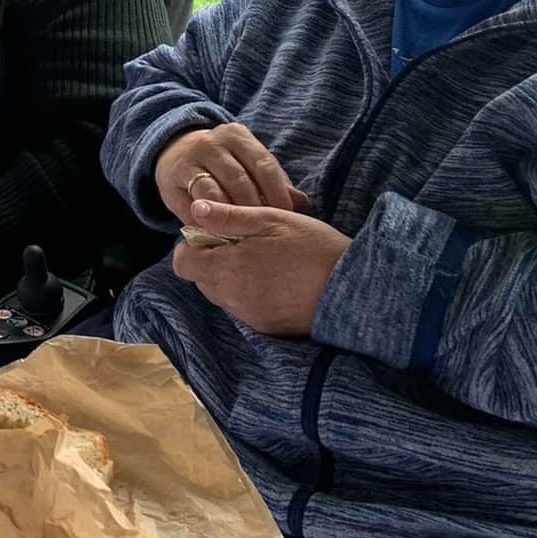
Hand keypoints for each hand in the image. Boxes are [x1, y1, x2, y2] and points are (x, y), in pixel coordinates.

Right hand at [155, 123, 306, 224]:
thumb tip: (301, 202)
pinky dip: (208, 223)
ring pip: (215, 195)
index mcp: (237, 136)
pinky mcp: (172, 181)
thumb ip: (272, 181)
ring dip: (230, 220)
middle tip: (265, 233)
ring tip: (243, 237)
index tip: (286, 218)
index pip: (263, 165)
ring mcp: (190, 161)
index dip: (277, 194)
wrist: (175, 150)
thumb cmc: (223, 163)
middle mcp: (212, 144)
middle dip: (255, 210)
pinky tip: (219, 235)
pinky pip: (193, 207)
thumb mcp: (246, 162)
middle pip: (240, 181)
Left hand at [171, 199, 349, 337]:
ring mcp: (249, 316)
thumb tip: (196, 210)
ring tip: (264, 260)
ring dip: (231, 276)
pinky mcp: (265, 328)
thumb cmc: (312, 247)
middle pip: (202, 278)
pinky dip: (249, 293)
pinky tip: (275, 279)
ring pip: (222, 294)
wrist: (353, 288)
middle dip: (213, 259)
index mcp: (228, 269)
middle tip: (244, 243)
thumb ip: (229, 217)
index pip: (183, 262)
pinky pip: (243, 308)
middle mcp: (232, 298)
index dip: (194, 244)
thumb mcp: (271, 220)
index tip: (216, 232)